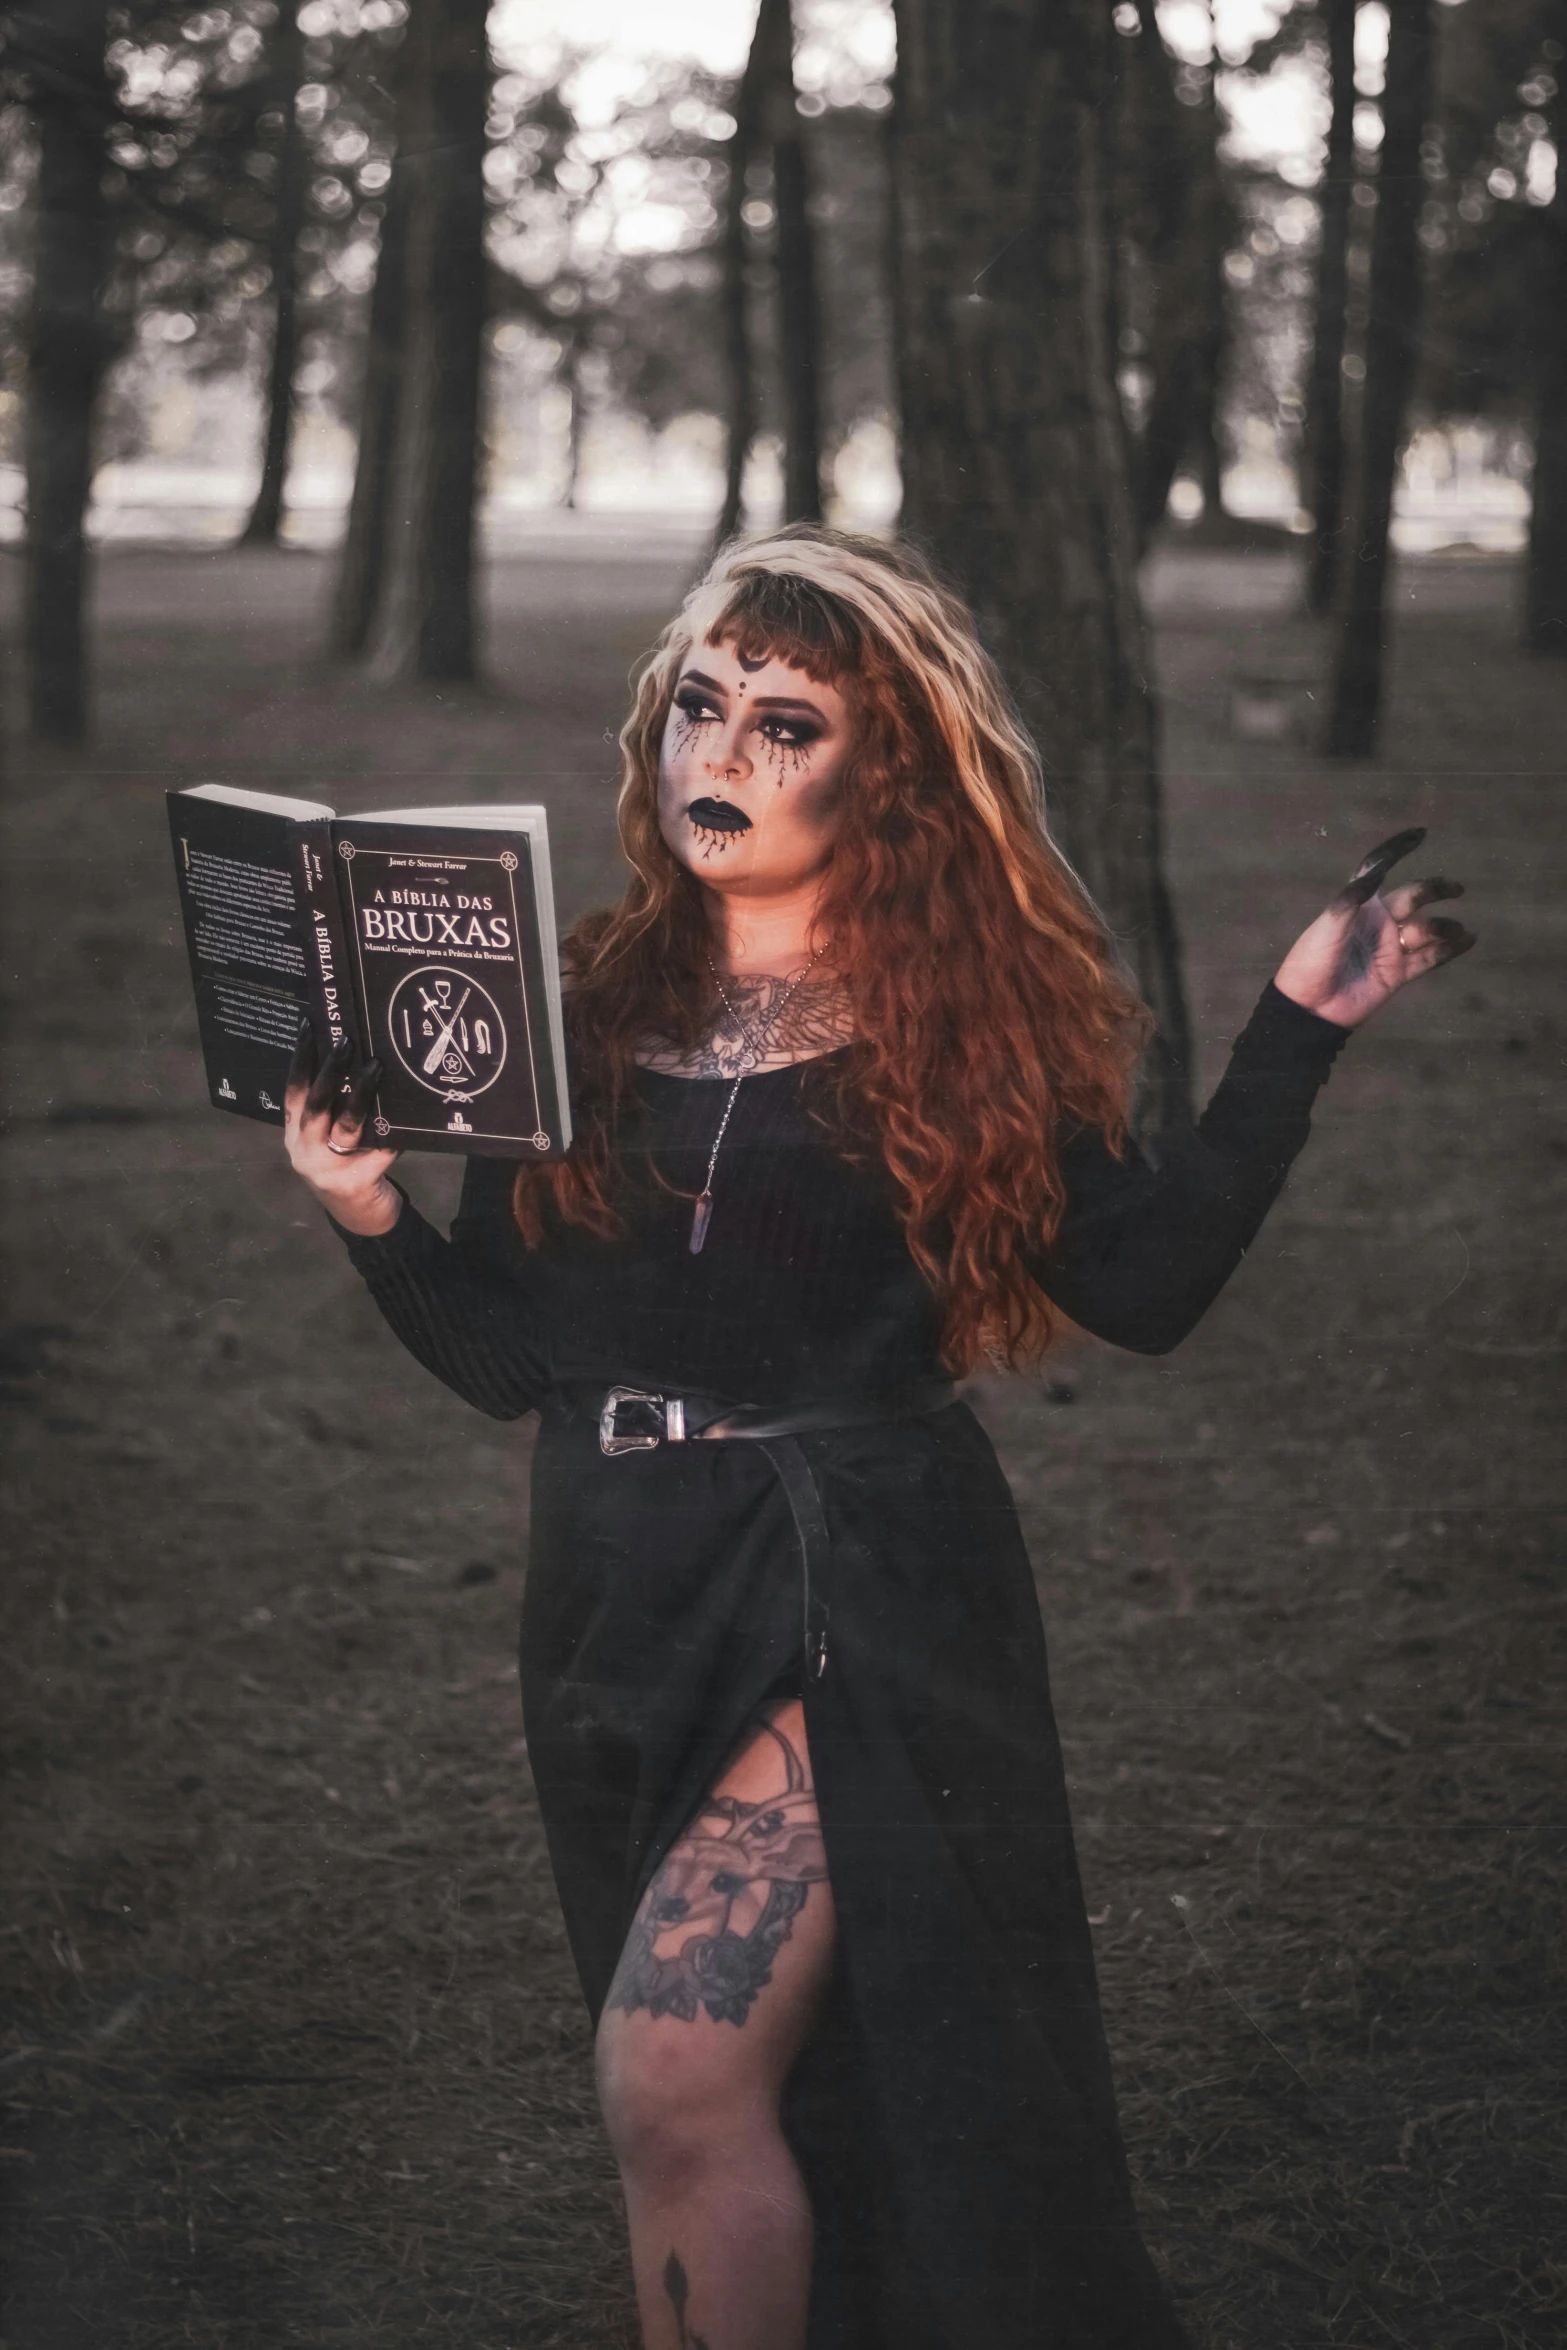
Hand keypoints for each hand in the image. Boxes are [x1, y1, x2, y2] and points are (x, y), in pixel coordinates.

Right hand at [283, 1025, 402, 1235]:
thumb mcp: (328, 1140)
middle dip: (331, 1070)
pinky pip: (381, 1149)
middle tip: (346, 1041)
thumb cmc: (346, 1169)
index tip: (309, 1026)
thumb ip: (332, 1112)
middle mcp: (304, 1150)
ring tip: (376, 1066)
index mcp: (295, 1135)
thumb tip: (356, 1062)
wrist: (360, 1220)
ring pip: (347, 1124)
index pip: (293, 1092)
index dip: (300, 1059)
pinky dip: (395, 1132)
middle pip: (316, 1104)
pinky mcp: (356, 1182)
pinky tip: (410, 1116)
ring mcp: (328, 1169)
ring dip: (362, 1094)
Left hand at [1272, 828, 1475, 1030]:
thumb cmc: (1311, 962)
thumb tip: (1374, 871)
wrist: (1310, 1009)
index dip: (1397, 850)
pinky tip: (1469, 940)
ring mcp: (1390, 947)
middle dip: (1436, 889)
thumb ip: (1351, 899)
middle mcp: (1379, 922)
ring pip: (1426, 929)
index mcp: (1359, 905)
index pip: (1379, 869)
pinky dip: (1450, 950)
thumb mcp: (1328, 927)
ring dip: (1444, 927)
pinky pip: (1430, 958)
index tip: (1420, 834)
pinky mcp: (1398, 973)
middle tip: (1457, 889)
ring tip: (1457, 931)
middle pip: (1415, 897)